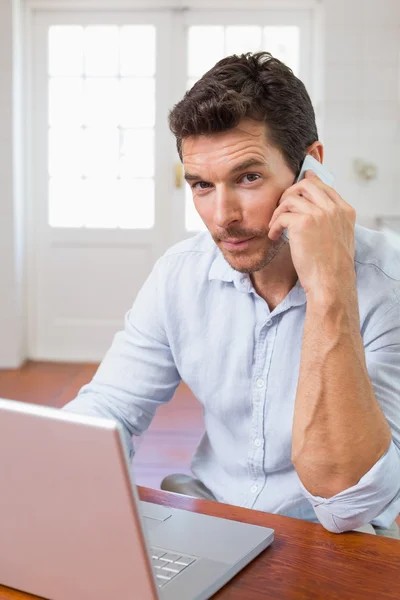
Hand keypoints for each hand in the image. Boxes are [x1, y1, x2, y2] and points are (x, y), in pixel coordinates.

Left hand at [268, 171, 355, 299]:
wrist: (331, 282)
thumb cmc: (332, 266)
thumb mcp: (339, 237)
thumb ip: (330, 219)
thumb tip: (314, 205)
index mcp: (345, 211)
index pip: (324, 186)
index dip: (307, 184)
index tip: (294, 190)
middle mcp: (333, 209)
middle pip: (306, 185)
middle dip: (289, 193)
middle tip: (281, 209)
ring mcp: (319, 214)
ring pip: (291, 198)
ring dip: (278, 211)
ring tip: (275, 226)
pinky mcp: (303, 223)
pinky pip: (281, 216)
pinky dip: (274, 226)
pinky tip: (274, 236)